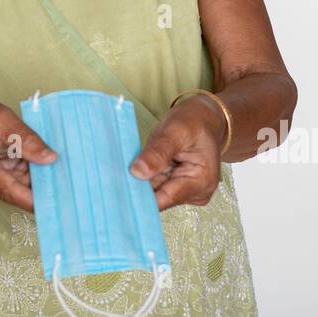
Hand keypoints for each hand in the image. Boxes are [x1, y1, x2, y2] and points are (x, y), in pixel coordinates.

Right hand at [0, 93, 56, 212]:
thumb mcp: (1, 117)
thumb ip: (25, 138)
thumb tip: (50, 158)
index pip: (6, 189)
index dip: (32, 199)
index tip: (55, 205)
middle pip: (13, 190)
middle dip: (37, 181)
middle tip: (62, 169)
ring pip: (15, 188)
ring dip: (29, 174)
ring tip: (36, 154)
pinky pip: (11, 185)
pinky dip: (22, 173)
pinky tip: (25, 159)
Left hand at [129, 95, 225, 211]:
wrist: (203, 119)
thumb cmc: (194, 122)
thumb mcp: (175, 131)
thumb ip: (158, 152)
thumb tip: (138, 172)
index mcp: (202, 180)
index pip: (167, 197)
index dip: (142, 198)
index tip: (119, 191)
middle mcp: (197, 192)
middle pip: (161, 198)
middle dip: (139, 187)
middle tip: (114, 177)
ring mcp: (187, 191)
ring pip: (156, 192)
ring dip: (141, 181)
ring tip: (127, 167)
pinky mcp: (178, 187)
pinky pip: (156, 186)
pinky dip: (146, 177)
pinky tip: (137, 168)